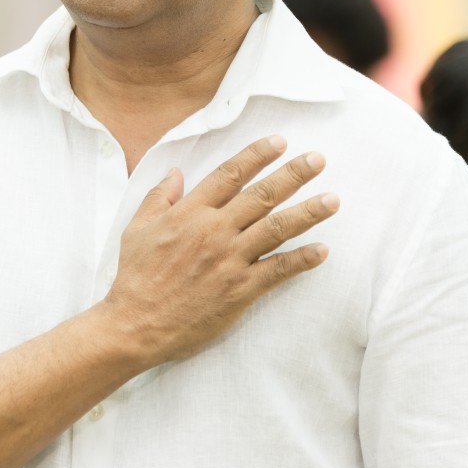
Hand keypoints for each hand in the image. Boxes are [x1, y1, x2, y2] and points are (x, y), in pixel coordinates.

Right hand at [98, 135, 337, 367]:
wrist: (135, 325)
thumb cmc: (134, 278)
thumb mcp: (137, 229)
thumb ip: (159, 198)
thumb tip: (176, 172)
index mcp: (189, 213)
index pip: (230, 174)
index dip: (257, 155)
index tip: (279, 142)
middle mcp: (213, 231)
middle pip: (261, 195)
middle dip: (293, 175)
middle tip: (318, 160)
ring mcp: (229, 260)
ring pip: (277, 228)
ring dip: (308, 212)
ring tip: (333, 200)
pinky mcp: (239, 289)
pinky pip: (278, 270)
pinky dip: (302, 259)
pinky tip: (323, 250)